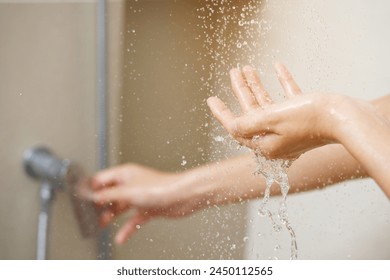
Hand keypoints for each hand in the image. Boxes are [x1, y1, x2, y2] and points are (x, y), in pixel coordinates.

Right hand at [90, 164, 198, 243]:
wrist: (182, 197)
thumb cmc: (161, 187)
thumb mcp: (128, 191)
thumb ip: (108, 195)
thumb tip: (92, 196)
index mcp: (125, 174)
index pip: (102, 179)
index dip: (91, 188)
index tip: (80, 198)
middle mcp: (132, 184)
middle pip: (110, 194)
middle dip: (99, 205)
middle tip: (89, 214)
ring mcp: (140, 196)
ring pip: (120, 207)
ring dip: (110, 217)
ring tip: (100, 225)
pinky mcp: (148, 208)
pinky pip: (132, 219)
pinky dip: (126, 228)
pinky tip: (120, 237)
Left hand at [207, 63, 339, 158]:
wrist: (345, 117)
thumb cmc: (308, 119)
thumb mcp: (271, 120)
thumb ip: (249, 123)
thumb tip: (232, 127)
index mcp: (265, 144)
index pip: (237, 128)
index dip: (222, 113)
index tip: (210, 99)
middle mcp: (276, 138)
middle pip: (251, 112)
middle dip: (241, 90)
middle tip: (233, 71)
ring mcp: (290, 127)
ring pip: (268, 103)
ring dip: (257, 85)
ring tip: (246, 67)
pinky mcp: (303, 116)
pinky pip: (287, 97)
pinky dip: (281, 82)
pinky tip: (276, 67)